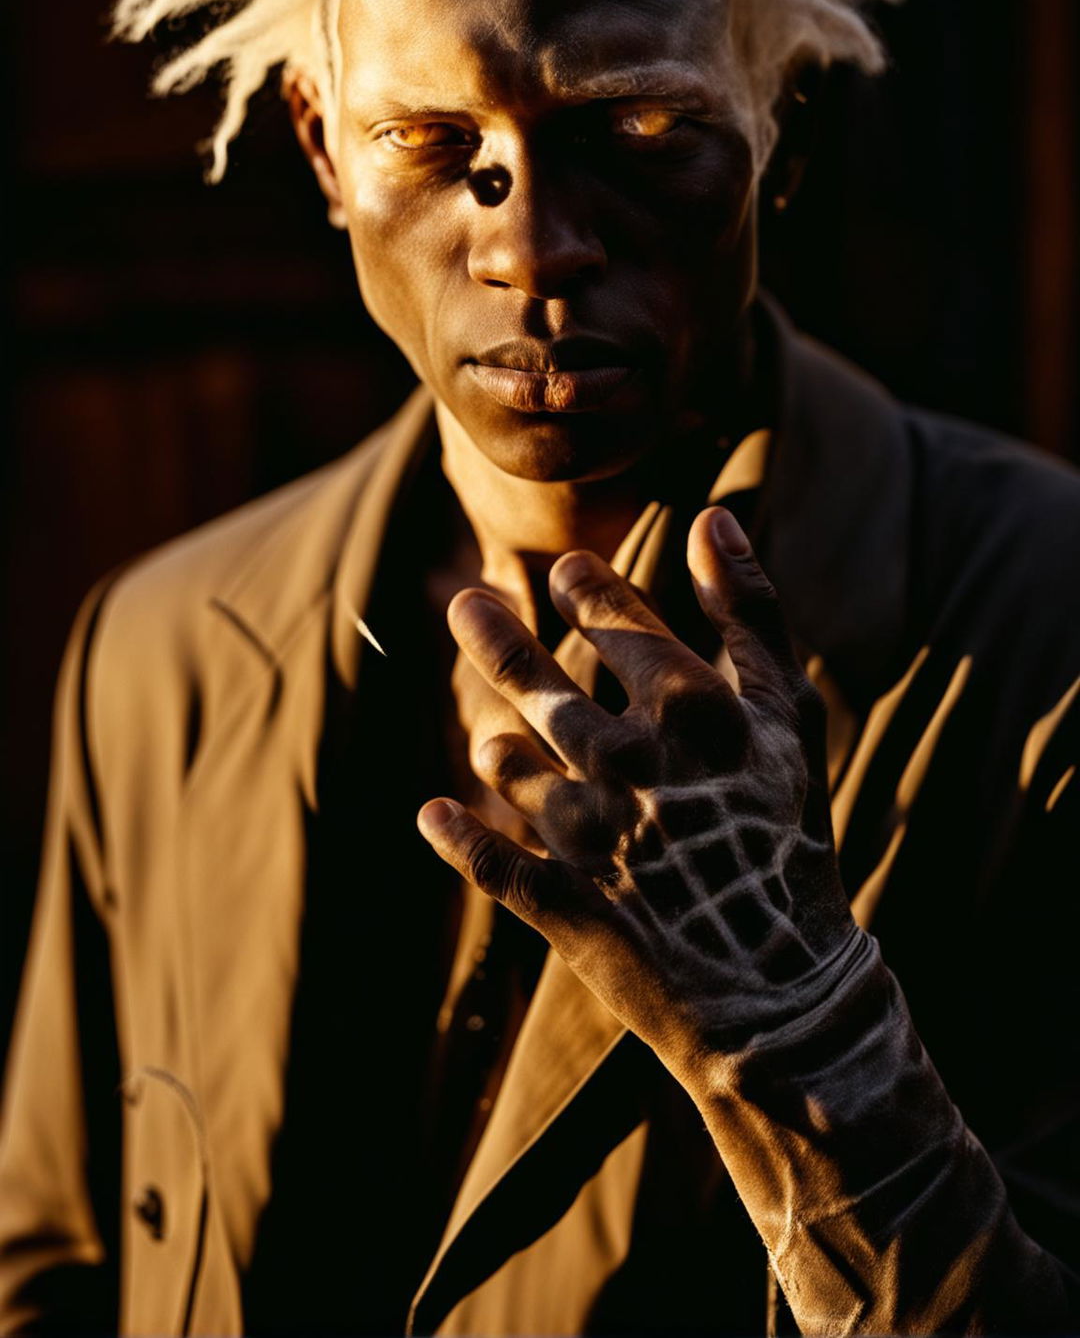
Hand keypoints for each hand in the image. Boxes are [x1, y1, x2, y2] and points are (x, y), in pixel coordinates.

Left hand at [418, 507, 862, 1068]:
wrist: (790, 994)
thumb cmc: (794, 838)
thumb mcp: (790, 716)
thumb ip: (751, 612)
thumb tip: (712, 517)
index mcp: (687, 707)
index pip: (613, 622)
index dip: (584, 592)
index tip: (563, 572)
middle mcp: (626, 760)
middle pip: (537, 680)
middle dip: (495, 639)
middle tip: (464, 603)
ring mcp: (586, 834)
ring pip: (509, 764)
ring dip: (493, 745)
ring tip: (489, 735)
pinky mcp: (560, 902)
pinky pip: (488, 860)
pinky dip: (458, 837)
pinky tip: (433, 815)